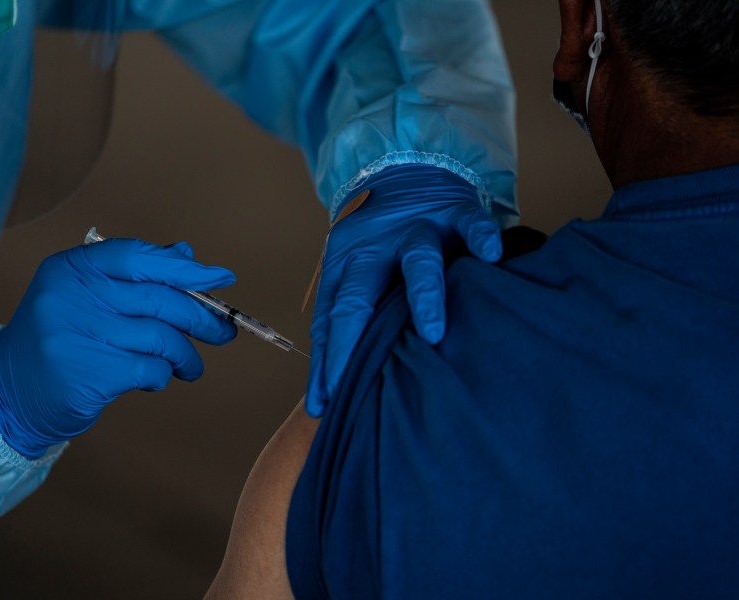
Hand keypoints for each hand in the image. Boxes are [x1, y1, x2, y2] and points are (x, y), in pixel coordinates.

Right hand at [0, 238, 236, 457]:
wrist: (10, 391)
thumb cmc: (61, 338)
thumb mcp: (88, 296)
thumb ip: (134, 276)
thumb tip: (186, 256)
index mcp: (72, 268)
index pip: (138, 255)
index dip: (184, 268)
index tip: (220, 278)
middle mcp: (71, 296)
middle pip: (158, 299)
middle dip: (200, 317)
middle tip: (222, 332)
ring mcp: (77, 335)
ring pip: (160, 338)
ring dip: (186, 355)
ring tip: (190, 366)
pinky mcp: (87, 374)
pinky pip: (149, 369)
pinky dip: (162, 376)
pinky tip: (156, 379)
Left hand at [306, 165, 501, 416]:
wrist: (403, 170)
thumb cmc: (380, 241)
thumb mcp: (355, 273)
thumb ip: (350, 318)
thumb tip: (335, 383)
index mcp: (347, 266)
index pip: (331, 319)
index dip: (326, 361)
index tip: (323, 403)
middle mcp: (376, 249)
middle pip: (359, 294)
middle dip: (353, 338)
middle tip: (352, 381)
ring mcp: (416, 229)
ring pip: (417, 260)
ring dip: (423, 295)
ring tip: (433, 331)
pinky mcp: (454, 211)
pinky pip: (469, 221)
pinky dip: (480, 234)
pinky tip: (490, 253)